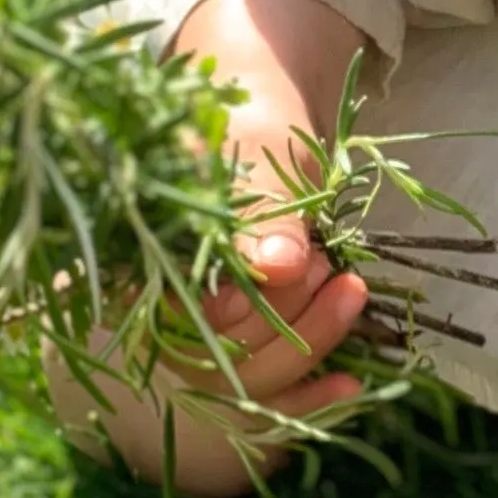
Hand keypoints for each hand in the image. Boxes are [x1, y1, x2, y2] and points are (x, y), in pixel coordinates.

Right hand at [43, 0, 375, 497]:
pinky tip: (355, 386)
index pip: (175, 318)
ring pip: (244, 380)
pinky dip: (313, 397)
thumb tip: (276, 265)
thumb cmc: (249, 116)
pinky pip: (268, 394)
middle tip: (327, 265)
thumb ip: (259, 205)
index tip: (297, 262)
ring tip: (352, 292)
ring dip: (307, 345)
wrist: (263, 100)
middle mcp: (160, 302)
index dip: (241, 308)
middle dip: (283, 321)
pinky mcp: (246, 340)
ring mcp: (203, 327)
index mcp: (142, 254)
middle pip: (211, 355)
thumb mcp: (256, 143)